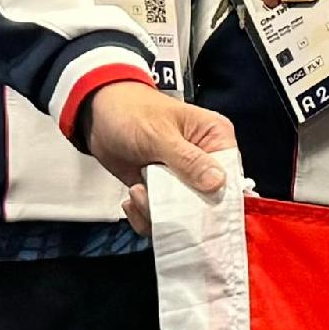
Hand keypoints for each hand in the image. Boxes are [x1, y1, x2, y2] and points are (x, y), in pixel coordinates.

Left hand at [81, 82, 236, 228]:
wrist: (97, 114)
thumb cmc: (131, 112)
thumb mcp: (159, 135)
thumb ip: (188, 160)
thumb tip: (218, 183)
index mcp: (215, 139)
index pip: (231, 178)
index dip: (218, 200)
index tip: (196, 212)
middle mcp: (204, 161)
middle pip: (207, 202)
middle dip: (179, 209)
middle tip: (151, 197)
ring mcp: (183, 179)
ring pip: (182, 214)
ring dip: (155, 211)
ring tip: (137, 191)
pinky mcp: (162, 192)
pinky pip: (162, 217)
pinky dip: (145, 215)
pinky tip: (132, 198)